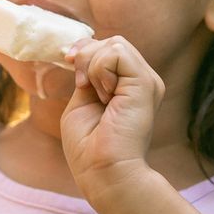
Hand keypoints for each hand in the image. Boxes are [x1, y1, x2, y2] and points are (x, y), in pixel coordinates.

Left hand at [58, 36, 163, 197]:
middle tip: (82, 85)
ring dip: (92, 65)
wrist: (103, 172)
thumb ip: (88, 76)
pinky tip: (105, 96)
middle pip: (112, 41)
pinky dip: (100, 70)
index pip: (109, 48)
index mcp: (128, 86)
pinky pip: (117, 53)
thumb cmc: (89, 148)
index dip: (84, 49)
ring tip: (98, 95)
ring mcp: (147, 82)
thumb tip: (84, 51)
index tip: (67, 61)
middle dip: (86, 56)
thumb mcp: (82, 102)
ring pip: (115, 43)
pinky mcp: (146, 84)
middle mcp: (142, 81)